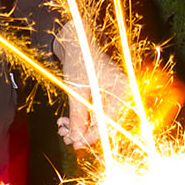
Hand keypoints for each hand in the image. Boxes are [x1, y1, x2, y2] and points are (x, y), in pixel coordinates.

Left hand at [54, 23, 129, 150]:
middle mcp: (121, 93)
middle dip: (83, 131)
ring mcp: (114, 94)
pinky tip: (67, 121)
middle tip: (66, 138)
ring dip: (79, 125)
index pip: (108, 122)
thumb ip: (78, 115)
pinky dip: (81, 117)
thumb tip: (76, 138)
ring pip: (97, 119)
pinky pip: (94, 111)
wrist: (76, 40)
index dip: (92, 136)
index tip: (77, 144)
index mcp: (121, 90)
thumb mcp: (76, 89)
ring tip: (63, 128)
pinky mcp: (104, 94)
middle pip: (104, 122)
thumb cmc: (79, 59)